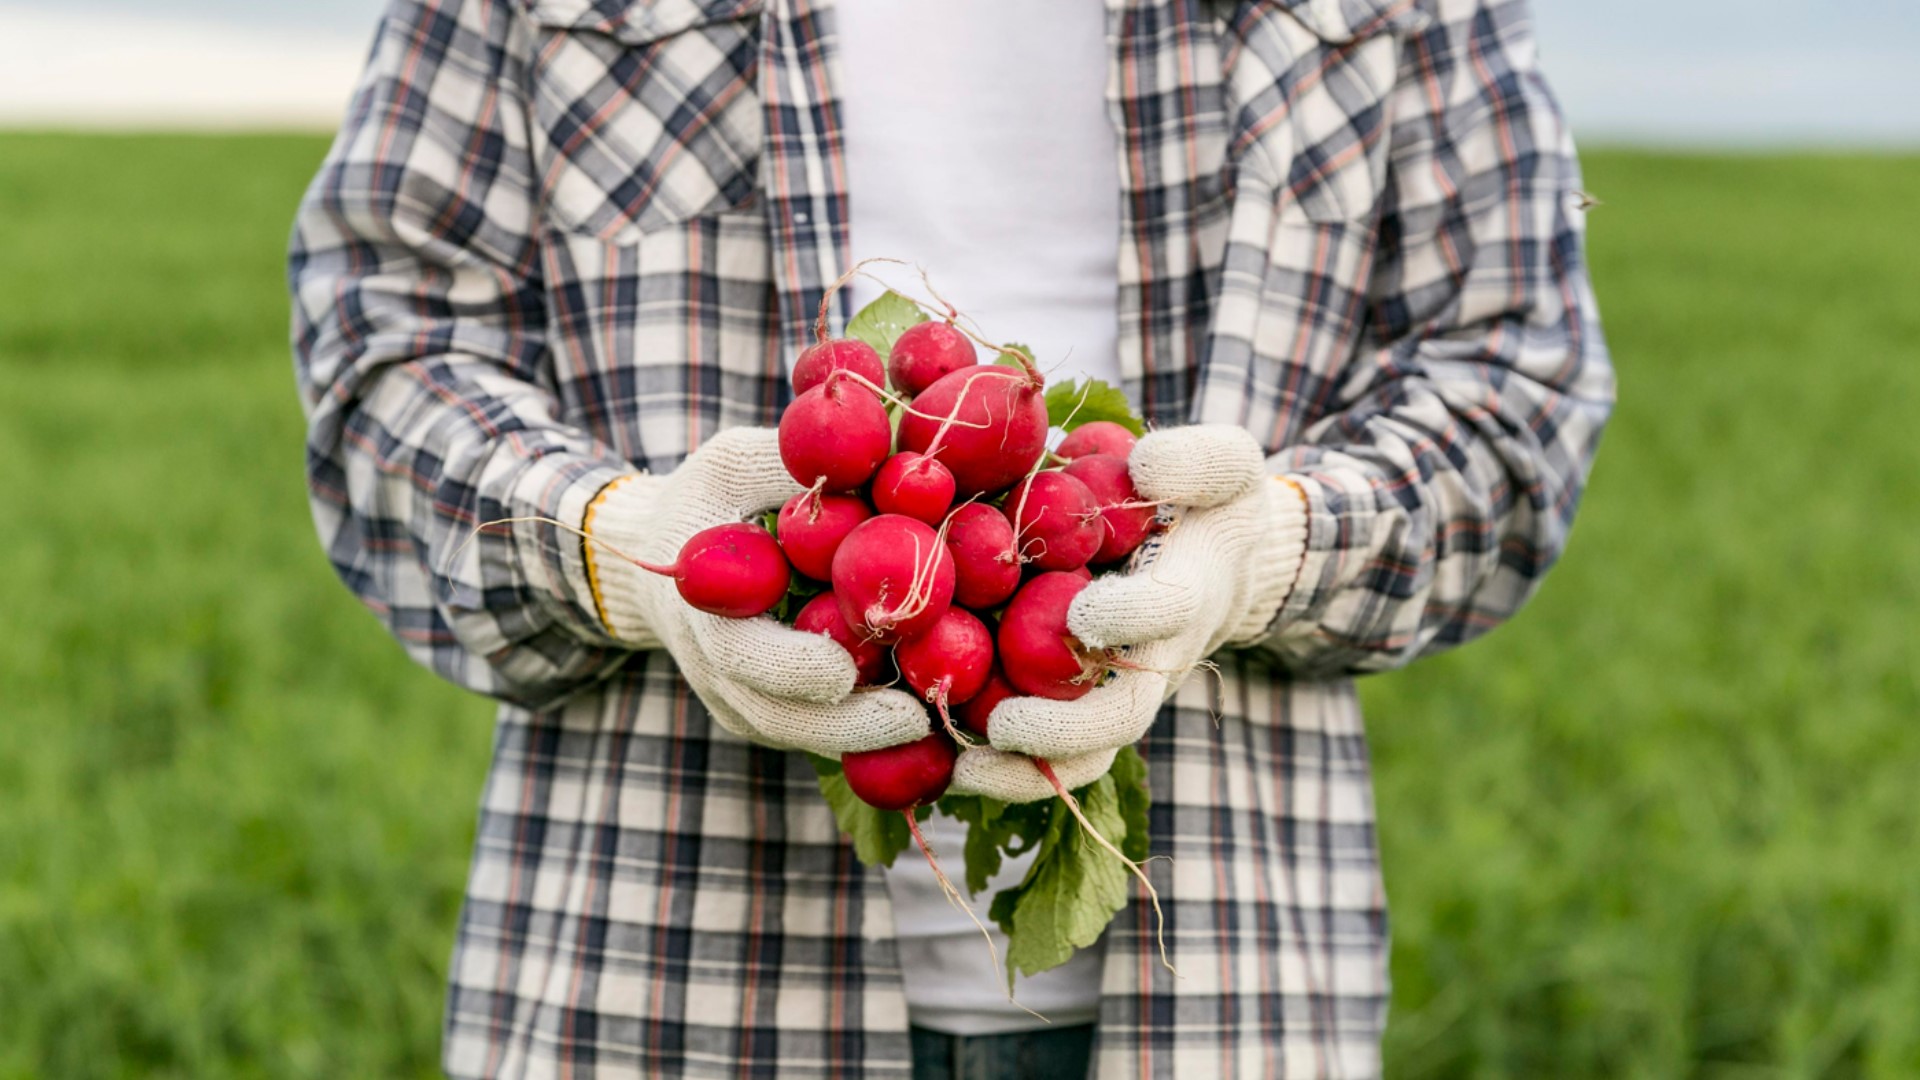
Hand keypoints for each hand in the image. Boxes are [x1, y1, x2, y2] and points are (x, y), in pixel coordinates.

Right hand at [580, 428, 929, 753]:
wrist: (665, 556)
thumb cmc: (709, 498)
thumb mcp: (733, 465)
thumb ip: (786, 469)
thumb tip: (870, 456)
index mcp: (705, 612)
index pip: (743, 653)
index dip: (791, 666)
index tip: (844, 672)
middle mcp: (720, 673)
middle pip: (783, 717)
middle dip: (850, 725)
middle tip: (917, 722)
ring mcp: (744, 703)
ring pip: (808, 736)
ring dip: (871, 739)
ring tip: (939, 729)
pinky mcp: (774, 714)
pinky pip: (820, 733)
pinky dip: (870, 735)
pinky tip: (930, 728)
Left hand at [963, 425, 1309, 790]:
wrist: (1214, 562)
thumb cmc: (1207, 505)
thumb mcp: (1223, 467)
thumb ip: (1196, 460)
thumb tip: (1144, 464)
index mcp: (1184, 594)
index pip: (1165, 612)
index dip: (1130, 617)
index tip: (1085, 613)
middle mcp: (1152, 659)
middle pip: (1118, 714)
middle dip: (1066, 727)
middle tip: (1007, 726)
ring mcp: (1117, 692)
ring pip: (1081, 753)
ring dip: (1024, 771)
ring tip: (964, 774)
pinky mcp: (1083, 708)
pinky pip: (1048, 754)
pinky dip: (1002, 769)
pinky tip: (942, 768)